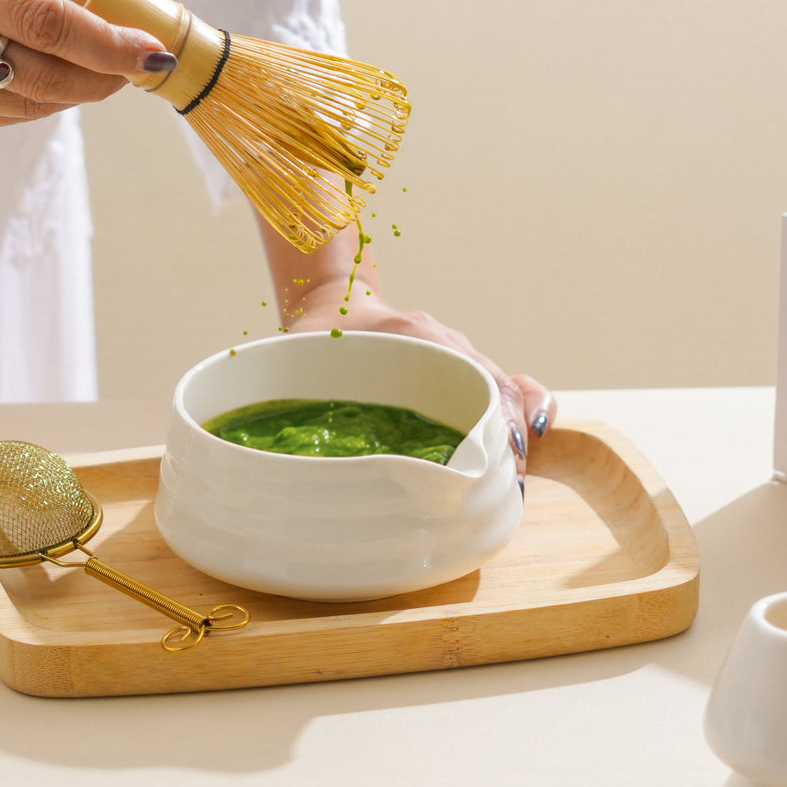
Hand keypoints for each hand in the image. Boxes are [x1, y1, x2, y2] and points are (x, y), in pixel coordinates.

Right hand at [0, 0, 173, 133]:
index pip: (46, 20)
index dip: (108, 42)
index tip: (152, 50)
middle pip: (43, 71)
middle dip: (104, 74)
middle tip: (138, 63)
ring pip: (28, 104)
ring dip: (78, 92)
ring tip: (100, 70)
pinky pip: (6, 120)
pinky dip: (41, 105)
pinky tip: (50, 84)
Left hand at [258, 215, 555, 490]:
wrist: (337, 301)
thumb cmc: (317, 333)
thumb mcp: (303, 350)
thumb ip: (292, 381)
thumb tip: (268, 433)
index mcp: (416, 335)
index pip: (470, 373)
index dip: (491, 417)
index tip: (501, 453)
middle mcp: (449, 346)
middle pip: (500, 389)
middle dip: (510, 438)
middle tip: (509, 484)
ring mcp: (461, 358)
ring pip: (509, 391)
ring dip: (515, 438)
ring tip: (512, 485)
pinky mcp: (463, 373)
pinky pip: (505, 393)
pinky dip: (517, 423)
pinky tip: (514, 463)